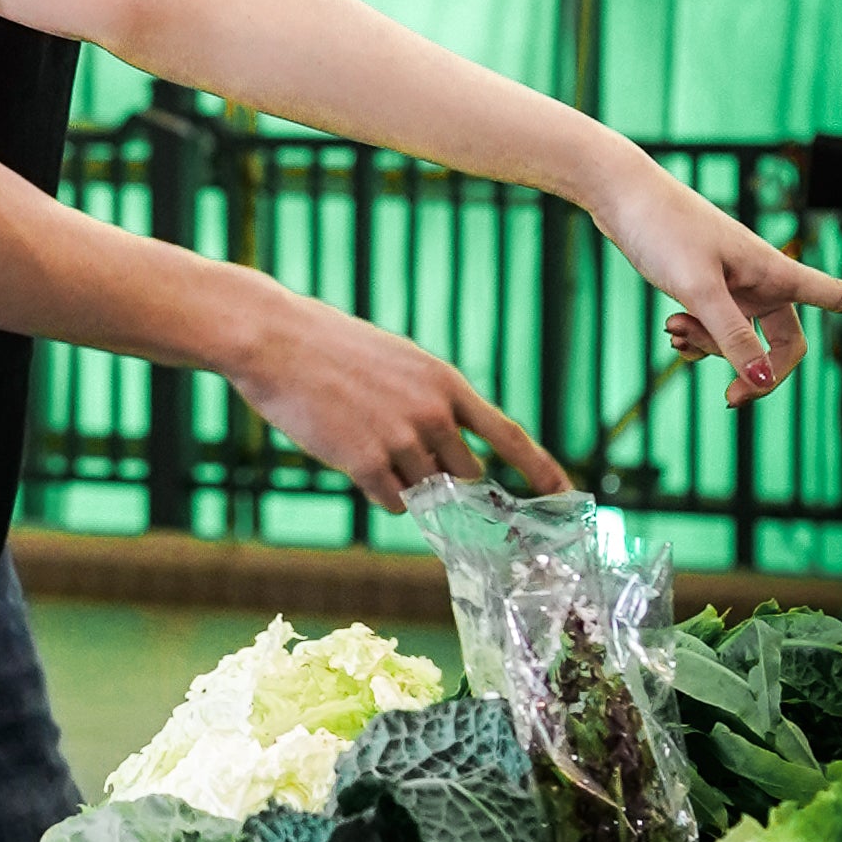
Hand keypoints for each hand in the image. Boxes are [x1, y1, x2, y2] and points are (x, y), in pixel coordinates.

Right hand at [230, 286, 568, 511]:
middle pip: (465, 476)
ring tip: (362, 438)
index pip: (508, 435)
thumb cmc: (329, 348)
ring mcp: (403, 440)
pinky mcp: (368, 464)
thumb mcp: (396, 363)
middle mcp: (434, 414)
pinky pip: (392, 501)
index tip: (566, 495)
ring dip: (402, 480)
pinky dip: (377, 489)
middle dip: (444, 477)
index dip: (540, 470)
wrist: (274, 340)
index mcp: (446, 383)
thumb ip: (428, 403)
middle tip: (404, 456)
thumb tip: (445, 454)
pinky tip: (349, 453)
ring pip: (425, 491)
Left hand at [592, 152, 841, 407]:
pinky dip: (696, 336)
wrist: (619, 192)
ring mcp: (734, 282)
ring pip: (741, 338)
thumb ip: (729, 335)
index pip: (839, 295)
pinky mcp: (706, 282)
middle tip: (727, 399)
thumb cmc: (661, 229)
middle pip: (784, 343)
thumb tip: (760, 382)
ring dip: (712, 348)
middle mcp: (761, 278)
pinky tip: (670, 329)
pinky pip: (715, 327)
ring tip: (673, 331)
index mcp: (774, 271)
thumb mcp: (696, 289)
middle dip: (756, 371)